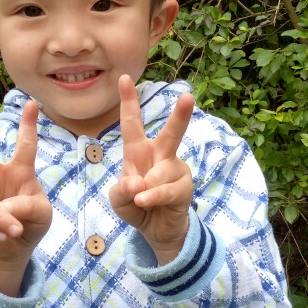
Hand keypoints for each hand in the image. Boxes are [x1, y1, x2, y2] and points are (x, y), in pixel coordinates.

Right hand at [0, 101, 51, 294]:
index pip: (25, 147)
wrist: (13, 248)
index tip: (31, 103)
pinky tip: (2, 237)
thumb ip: (30, 206)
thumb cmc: (31, 223)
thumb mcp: (43, 215)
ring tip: (13, 231)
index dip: (28, 125)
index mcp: (20, 172)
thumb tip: (6, 205)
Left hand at [109, 75, 193, 264]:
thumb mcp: (119, 198)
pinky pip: (165, 190)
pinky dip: (152, 197)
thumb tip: (138, 183)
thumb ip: (121, 189)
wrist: (155, 230)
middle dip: (181, 115)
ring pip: (160, 172)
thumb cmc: (136, 205)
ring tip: (141, 199)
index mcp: (139, 151)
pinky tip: (145, 201)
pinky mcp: (185, 187)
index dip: (128, 101)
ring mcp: (175, 170)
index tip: (123, 78)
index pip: (132, 123)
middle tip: (188, 96)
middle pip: (171, 133)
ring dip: (146, 188)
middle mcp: (161, 155)